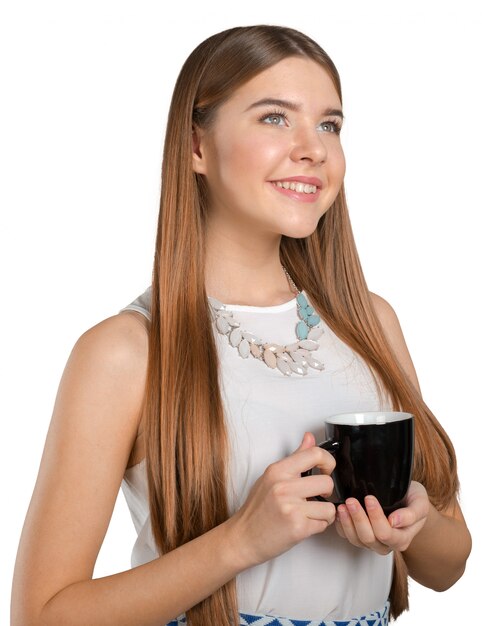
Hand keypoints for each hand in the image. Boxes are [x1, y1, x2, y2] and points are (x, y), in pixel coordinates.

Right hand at [230, 432, 335, 567]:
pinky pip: (324, 524)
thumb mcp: (271, 477)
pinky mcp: (297, 527)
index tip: (326, 470)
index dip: (328, 462)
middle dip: (327, 493)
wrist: (243, 538)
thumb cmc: (257, 509)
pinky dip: (318, 526)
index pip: (314, 454)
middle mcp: (284, 486)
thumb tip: (309, 437)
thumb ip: (295, 458)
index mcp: (278, 470)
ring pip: (329, 507)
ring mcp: (291, 507)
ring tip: (309, 514)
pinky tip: (304, 525)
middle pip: (327, 482)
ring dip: (323, 513)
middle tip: (317, 497)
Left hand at [335, 481, 429, 554]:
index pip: (386, 534)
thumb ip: (411, 514)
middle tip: (352, 500)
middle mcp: (385, 544)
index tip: (370, 498)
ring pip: (356, 539)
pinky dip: (341, 524)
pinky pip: (347, 536)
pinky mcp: (359, 536)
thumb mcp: (420, 504)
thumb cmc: (413, 501)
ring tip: (343, 505)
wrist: (408, 501)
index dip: (376, 518)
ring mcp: (371, 542)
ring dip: (347, 522)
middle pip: (368, 538)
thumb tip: (394, 521)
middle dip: (359, 518)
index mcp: (401, 539)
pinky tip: (340, 512)